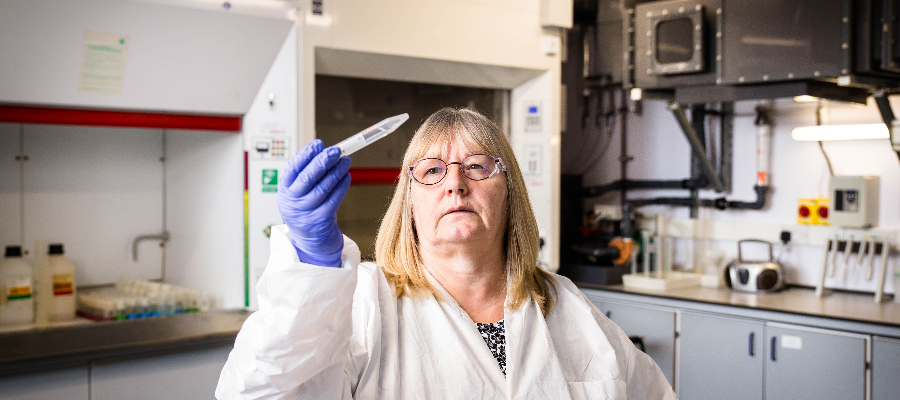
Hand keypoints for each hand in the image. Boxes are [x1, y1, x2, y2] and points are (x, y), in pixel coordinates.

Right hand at [277, 139, 351, 266]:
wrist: (311, 239)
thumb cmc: (306, 209)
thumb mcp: (299, 192)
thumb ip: (307, 173)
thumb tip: (324, 151)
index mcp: (285, 190)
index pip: (292, 169)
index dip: (305, 155)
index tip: (318, 144)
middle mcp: (293, 201)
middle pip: (308, 177)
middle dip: (323, 161)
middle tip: (336, 150)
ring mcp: (306, 212)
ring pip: (324, 187)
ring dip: (336, 171)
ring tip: (345, 161)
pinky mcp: (321, 219)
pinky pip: (334, 198)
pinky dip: (342, 185)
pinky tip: (346, 176)